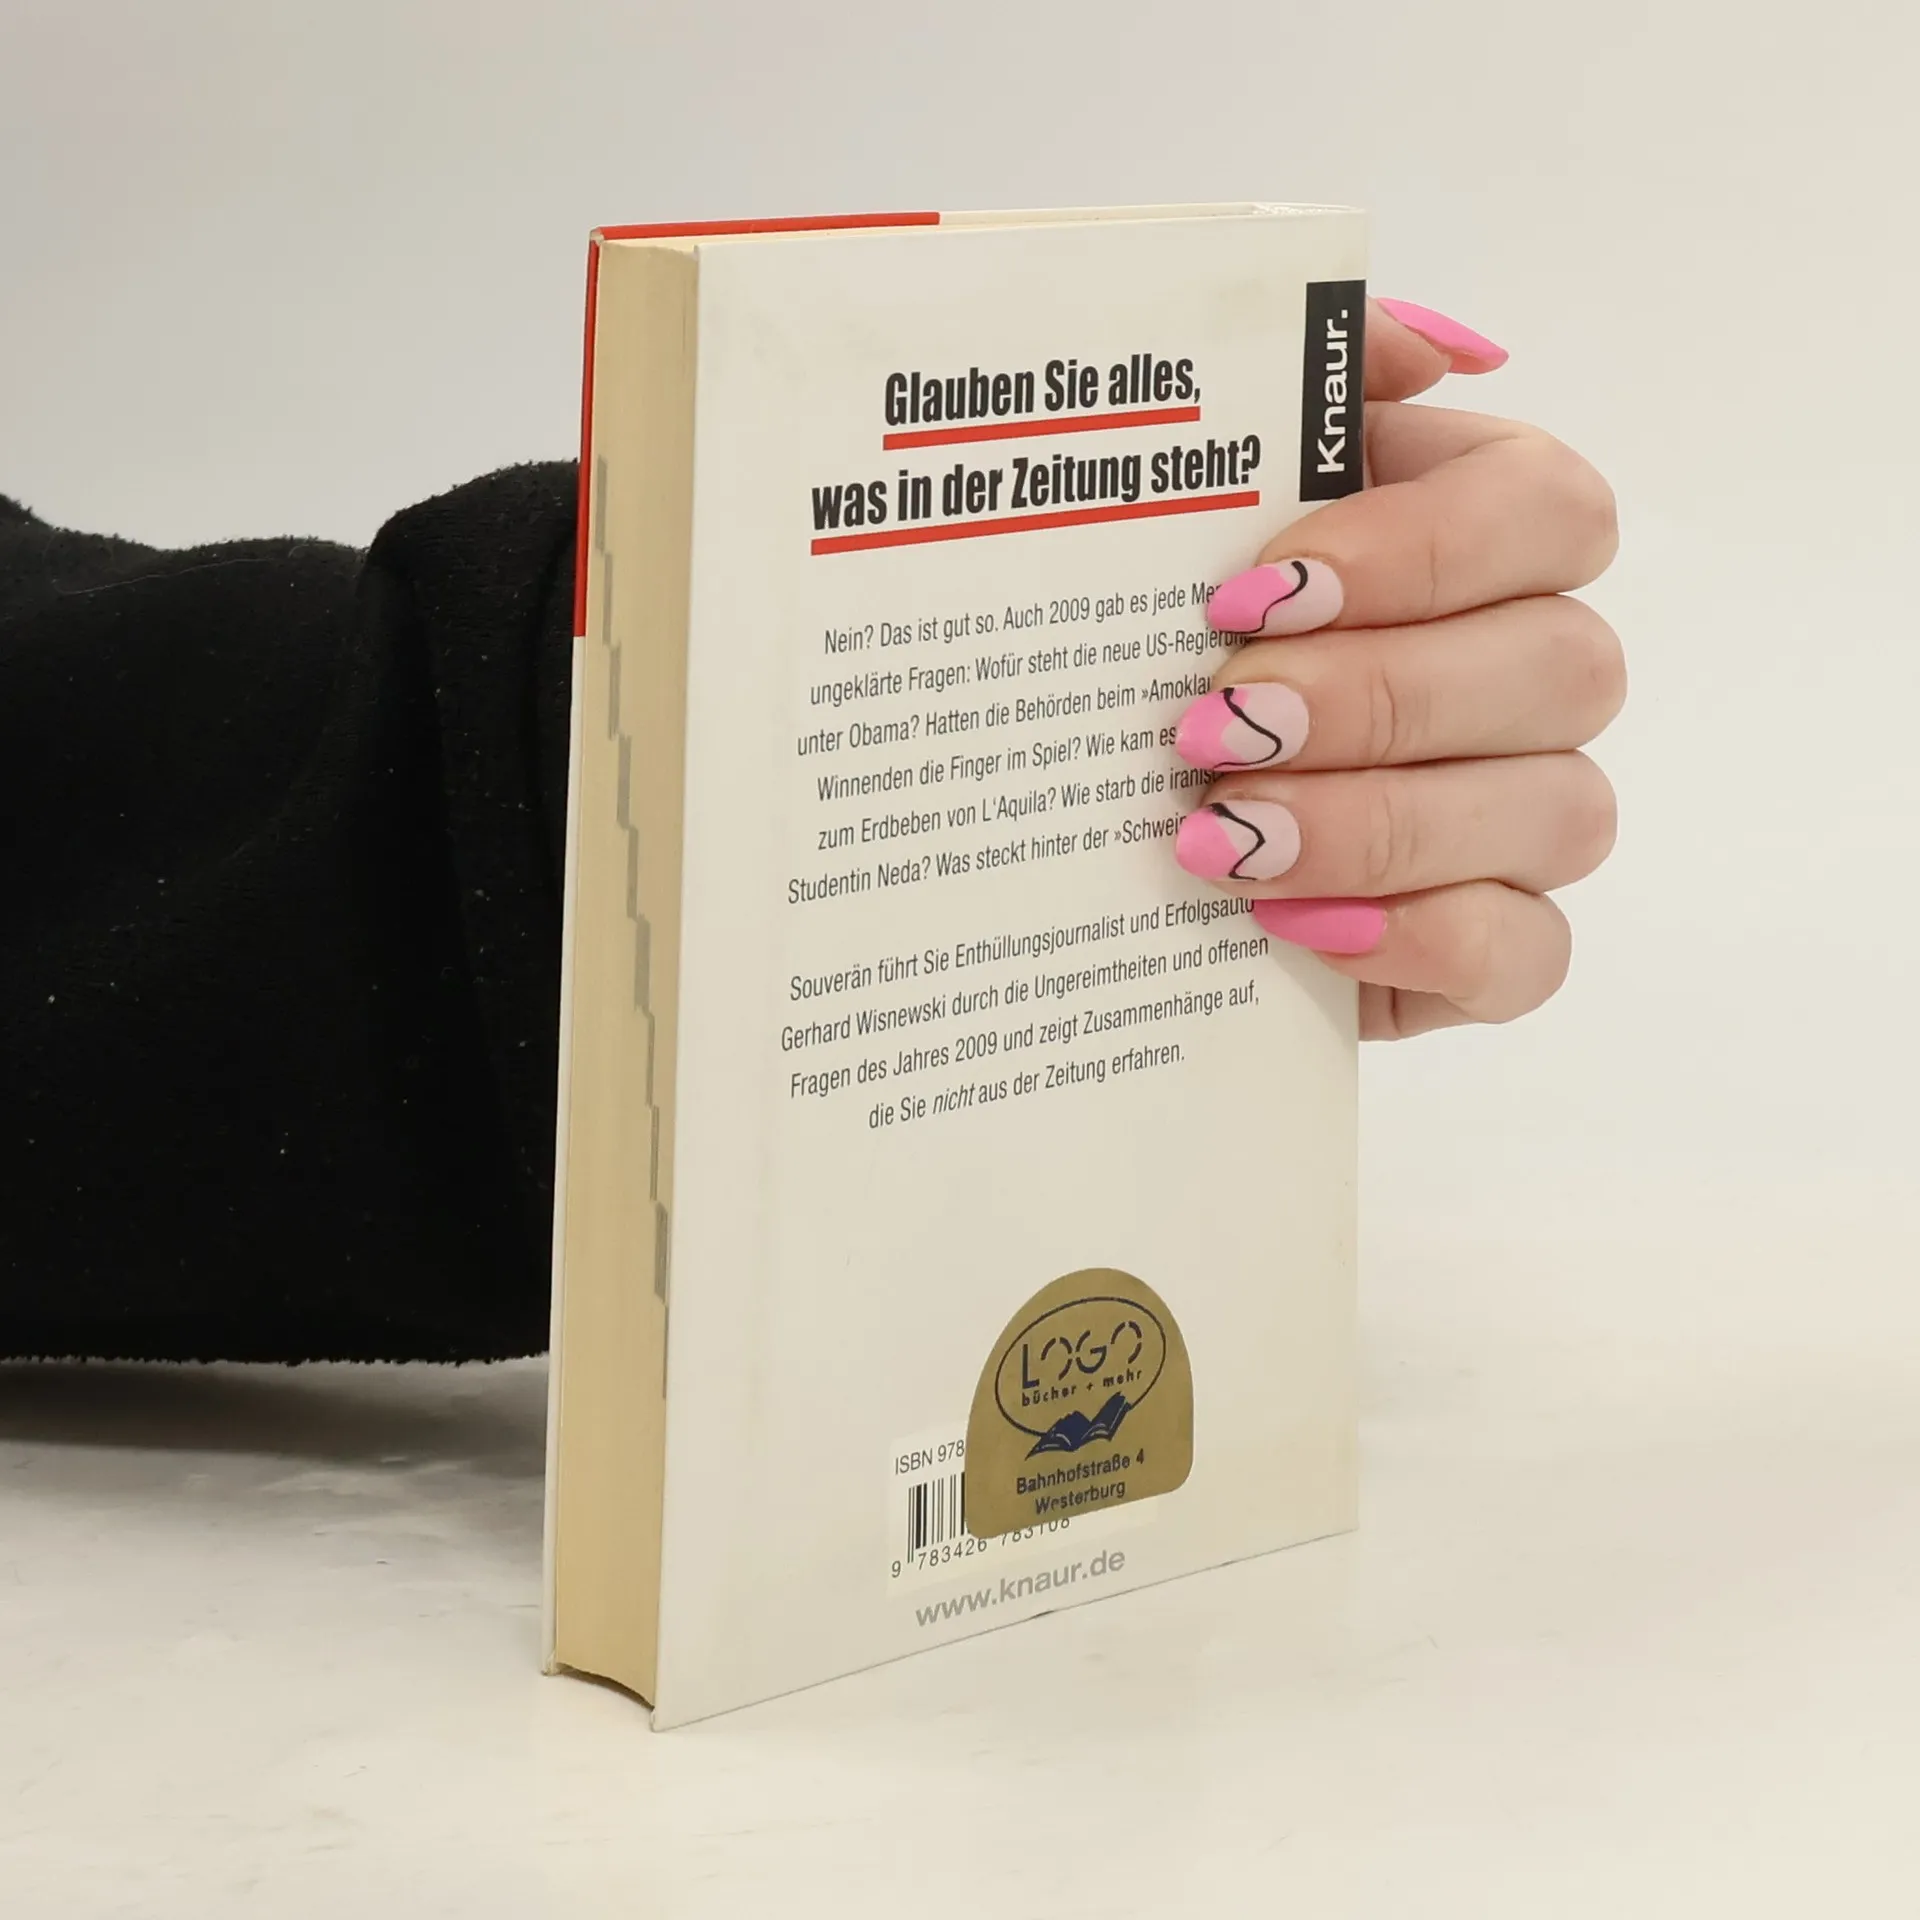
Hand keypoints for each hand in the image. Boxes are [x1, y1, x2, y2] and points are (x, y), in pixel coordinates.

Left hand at [1171, 299, 1622, 1038]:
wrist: (1095, 829)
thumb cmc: (1152, 647)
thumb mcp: (1175, 507)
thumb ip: (1291, 395)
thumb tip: (1416, 347)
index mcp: (1479, 540)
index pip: (1547, 508)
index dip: (1425, 549)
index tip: (1256, 591)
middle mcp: (1531, 671)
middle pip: (1562, 665)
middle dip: (1378, 698)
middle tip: (1215, 726)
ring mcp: (1526, 817)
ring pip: (1556, 811)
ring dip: (1380, 822)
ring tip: (1219, 838)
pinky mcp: (1491, 947)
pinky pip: (1526, 954)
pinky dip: (1419, 940)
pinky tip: (1293, 923)